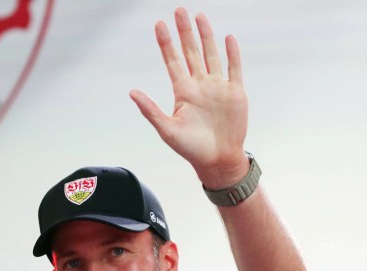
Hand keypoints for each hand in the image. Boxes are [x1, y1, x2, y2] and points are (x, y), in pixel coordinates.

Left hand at [130, 8, 250, 188]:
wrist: (219, 160)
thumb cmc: (191, 149)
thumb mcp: (167, 130)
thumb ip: (150, 110)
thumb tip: (131, 92)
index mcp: (183, 92)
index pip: (172, 61)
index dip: (166, 43)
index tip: (159, 24)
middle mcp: (199, 85)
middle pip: (191, 52)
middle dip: (185, 32)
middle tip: (179, 11)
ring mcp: (218, 87)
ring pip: (211, 55)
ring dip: (206, 36)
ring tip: (200, 17)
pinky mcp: (235, 93)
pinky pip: (233, 68)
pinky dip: (231, 53)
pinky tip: (227, 38)